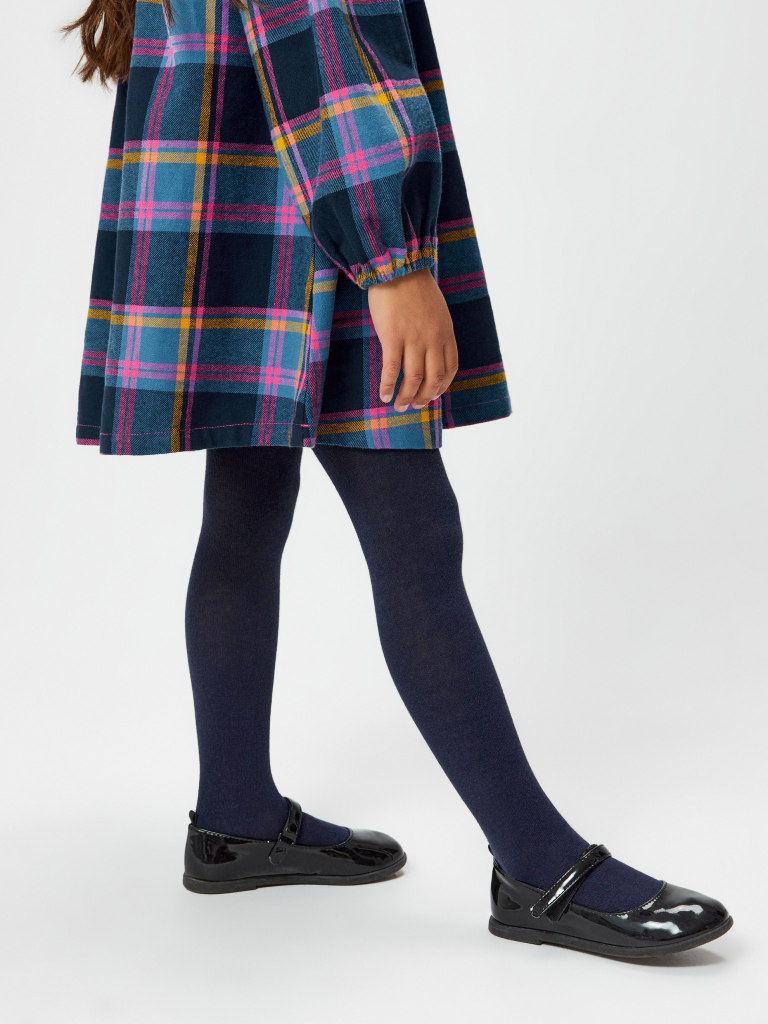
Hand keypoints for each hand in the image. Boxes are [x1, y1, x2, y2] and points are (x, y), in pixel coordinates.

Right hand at [368, 269, 458, 411]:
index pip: (450, 367)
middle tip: (416, 406)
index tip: (433, 395)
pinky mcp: (393, 337)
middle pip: (433, 377)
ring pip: (413, 378)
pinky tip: (384, 395)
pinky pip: (392, 369)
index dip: (442, 385)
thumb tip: (428, 350)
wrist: (397, 267)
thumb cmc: (414, 286)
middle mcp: (433, 338)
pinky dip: (388, 385)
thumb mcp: (437, 309)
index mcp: (446, 331)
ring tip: (400, 407)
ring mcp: (413, 339)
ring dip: (407, 397)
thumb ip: (437, 330)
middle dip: (425, 396)